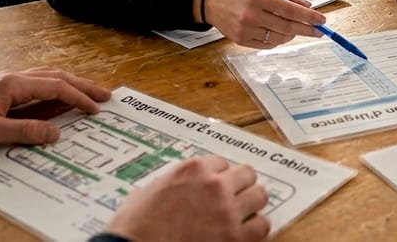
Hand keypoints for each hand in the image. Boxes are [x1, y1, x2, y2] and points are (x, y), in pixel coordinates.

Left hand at [0, 68, 109, 148]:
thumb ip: (25, 132)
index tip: (96, 108)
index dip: (78, 98)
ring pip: (47, 76)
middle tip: (105, 95)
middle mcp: (13, 78)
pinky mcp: (0, 88)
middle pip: (56, 76)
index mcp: (13, 84)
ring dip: (70, 83)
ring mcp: (6, 81)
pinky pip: (35, 82)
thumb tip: (56, 132)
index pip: (55, 88)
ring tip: (88, 91)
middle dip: (82, 85)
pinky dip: (54, 85)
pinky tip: (56, 94)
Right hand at [105, 156, 269, 241]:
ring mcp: (227, 210)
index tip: (214, 187)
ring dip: (251, 205)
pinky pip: (262, 226)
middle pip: (247, 174)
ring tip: (243, 214)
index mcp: (194, 169)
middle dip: (240, 186)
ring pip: (259, 196)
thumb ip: (175, 181)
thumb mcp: (151, 189)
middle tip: (233, 198)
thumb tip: (183, 187)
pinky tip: (245, 232)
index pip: (222, 163)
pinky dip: (255, 229)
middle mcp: (215, 185)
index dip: (218, 176)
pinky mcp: (234, 237)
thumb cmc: (135, 225)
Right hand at [202, 0, 324, 47]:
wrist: (209, 0)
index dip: (308, 16)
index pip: (289, 10)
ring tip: (296, 28)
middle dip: (307, 29)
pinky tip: (280, 33)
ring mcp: (245, 29)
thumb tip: (307, 5)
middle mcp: (251, 14)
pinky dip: (278, 39)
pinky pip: (267, 44)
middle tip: (320, 31)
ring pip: (279, 37)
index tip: (322, 20)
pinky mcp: (240, 40)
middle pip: (287, 26)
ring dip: (292, 34)